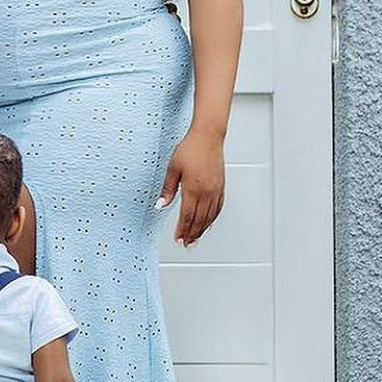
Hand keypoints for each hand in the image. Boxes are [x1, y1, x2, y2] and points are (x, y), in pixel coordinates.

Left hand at [156, 127, 224, 245]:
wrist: (208, 137)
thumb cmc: (190, 149)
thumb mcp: (172, 168)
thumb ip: (168, 189)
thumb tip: (160, 204)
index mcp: (193, 189)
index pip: (187, 216)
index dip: (182, 230)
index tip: (178, 238)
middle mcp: (206, 193)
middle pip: (199, 220)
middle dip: (192, 234)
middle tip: (187, 244)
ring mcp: (216, 190)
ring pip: (210, 217)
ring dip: (202, 230)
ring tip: (196, 239)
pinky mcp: (221, 187)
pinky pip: (218, 208)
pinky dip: (213, 219)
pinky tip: (209, 223)